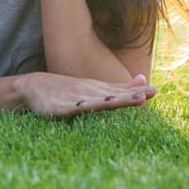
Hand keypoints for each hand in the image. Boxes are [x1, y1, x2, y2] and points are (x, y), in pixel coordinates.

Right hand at [16, 72, 155, 116]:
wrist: (34, 86)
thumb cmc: (66, 89)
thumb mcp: (95, 87)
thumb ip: (120, 87)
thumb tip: (144, 81)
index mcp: (98, 89)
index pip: (120, 91)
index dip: (136, 92)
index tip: (154, 91)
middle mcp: (89, 91)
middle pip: (113, 95)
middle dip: (130, 96)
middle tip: (149, 93)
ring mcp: (75, 98)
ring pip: (97, 100)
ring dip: (113, 100)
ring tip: (125, 100)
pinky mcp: (61, 107)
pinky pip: (73, 107)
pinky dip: (83, 106)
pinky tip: (91, 105)